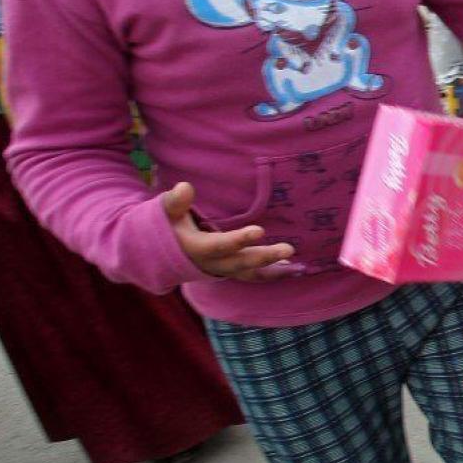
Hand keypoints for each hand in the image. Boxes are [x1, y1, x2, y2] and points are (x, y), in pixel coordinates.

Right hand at [162, 182, 297, 280]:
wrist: (163, 256)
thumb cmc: (168, 227)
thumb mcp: (166, 213)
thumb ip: (175, 202)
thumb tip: (185, 187)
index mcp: (197, 248)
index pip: (220, 245)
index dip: (239, 240)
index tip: (260, 230)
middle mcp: (213, 263)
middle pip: (241, 263)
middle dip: (265, 257)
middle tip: (289, 248)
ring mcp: (224, 270)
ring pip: (251, 273)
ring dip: (275, 271)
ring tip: (299, 267)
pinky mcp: (232, 271)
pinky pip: (254, 275)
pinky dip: (273, 274)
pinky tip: (295, 269)